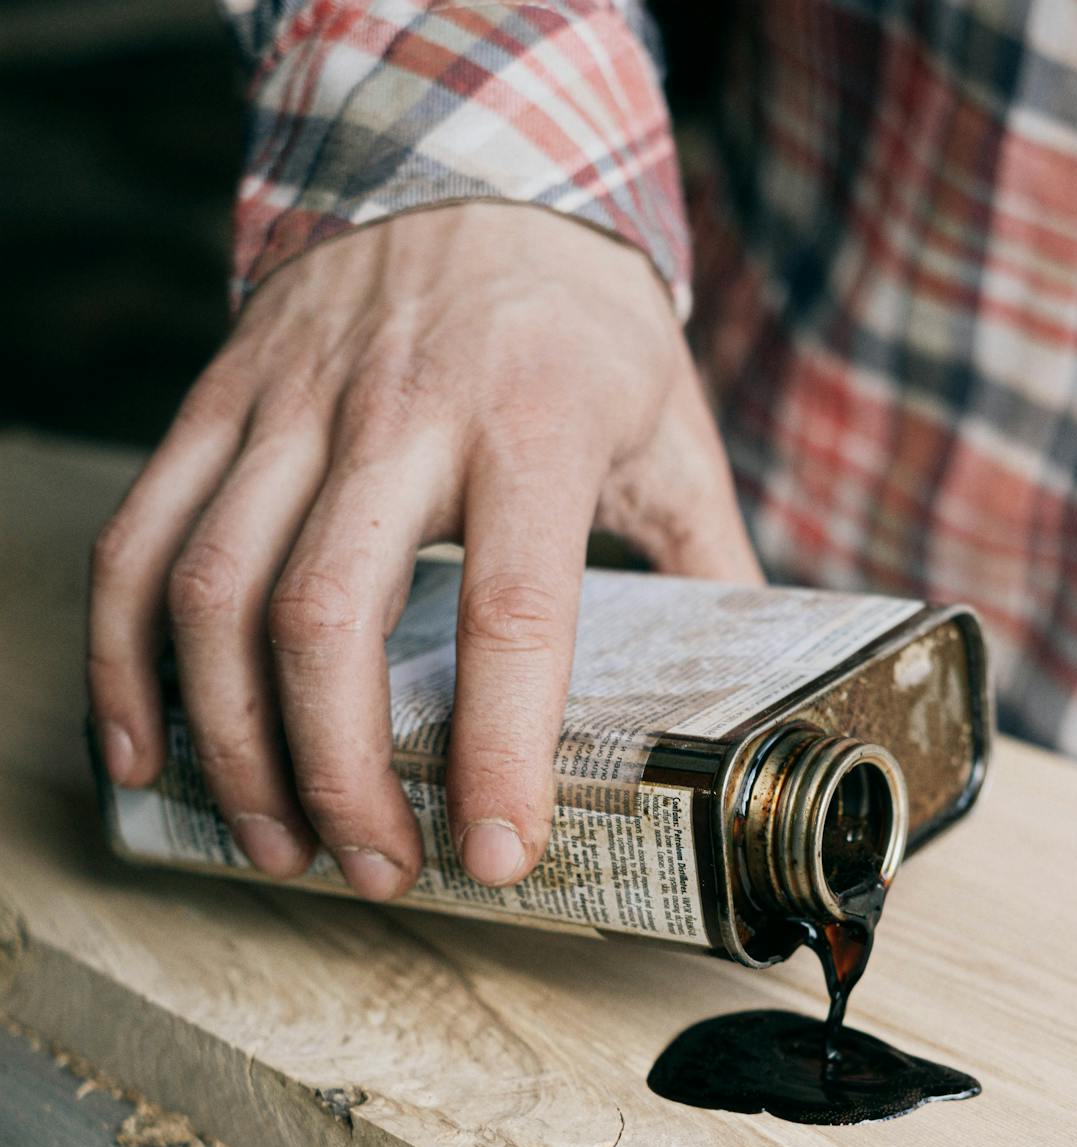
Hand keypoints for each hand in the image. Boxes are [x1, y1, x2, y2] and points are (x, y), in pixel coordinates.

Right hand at [87, 205, 759, 897]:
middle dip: (341, 776)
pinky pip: (140, 538)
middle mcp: (398, 408)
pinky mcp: (217, 402)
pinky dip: (127, 659)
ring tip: (279, 843)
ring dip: (233, 744)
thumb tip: (761, 701)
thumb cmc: (577, 317)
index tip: (495, 852)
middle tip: (379, 869)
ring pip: (216, 591)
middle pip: (328, 618)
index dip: (498, 749)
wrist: (468, 158)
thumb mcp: (668, 427)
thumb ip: (710, 565)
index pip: (515, 610)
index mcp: (535, 420)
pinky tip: (146, 751)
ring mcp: (289, 402)